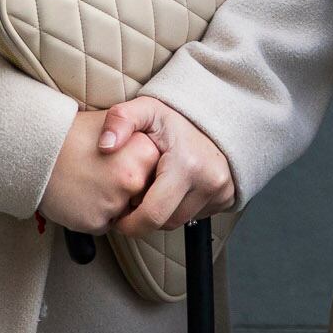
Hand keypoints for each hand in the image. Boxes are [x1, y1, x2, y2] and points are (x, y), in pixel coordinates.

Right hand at [42, 107, 160, 232]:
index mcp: (143, 152)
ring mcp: (115, 203)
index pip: (156, 169)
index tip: (121, 159)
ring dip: (111, 202)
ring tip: (88, 181)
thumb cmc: (71, 135)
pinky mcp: (97, 222)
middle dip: (126, 187)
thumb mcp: (110, 125)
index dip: (138, 166)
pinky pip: (104, 223)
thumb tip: (152, 151)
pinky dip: (95, 213)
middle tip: (102, 172)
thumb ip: (136, 139)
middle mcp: (133, 179)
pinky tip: (80, 194)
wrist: (35, 153)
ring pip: (124, 211)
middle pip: (141, 193)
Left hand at [99, 95, 237, 231]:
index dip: (131, 224)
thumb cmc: (176, 114)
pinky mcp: (227, 197)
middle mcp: (208, 181)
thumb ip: (120, 120)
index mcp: (186, 164)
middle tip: (131, 203)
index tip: (118, 219)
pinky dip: (179, 208)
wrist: (215, 112)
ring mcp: (221, 191)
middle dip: (145, 220)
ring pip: (180, 221)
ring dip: (163, 214)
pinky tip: (172, 189)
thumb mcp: (145, 109)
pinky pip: (196, 216)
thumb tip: (105, 146)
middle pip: (166, 222)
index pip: (153, 214)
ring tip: (152, 191)